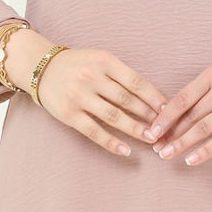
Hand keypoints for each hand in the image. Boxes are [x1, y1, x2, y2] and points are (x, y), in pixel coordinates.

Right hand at [35, 47, 168, 157]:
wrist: (42, 68)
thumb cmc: (79, 65)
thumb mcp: (101, 60)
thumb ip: (122, 75)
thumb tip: (152, 97)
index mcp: (104, 61)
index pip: (136, 82)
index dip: (154, 97)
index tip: (168, 110)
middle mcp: (92, 77)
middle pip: (128, 100)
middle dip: (149, 116)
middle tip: (165, 129)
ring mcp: (79, 96)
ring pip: (114, 116)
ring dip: (135, 129)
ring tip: (151, 139)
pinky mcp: (69, 114)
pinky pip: (94, 131)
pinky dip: (111, 142)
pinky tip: (126, 151)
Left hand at [140, 54, 211, 166]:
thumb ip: (205, 92)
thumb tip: (176, 114)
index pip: (182, 99)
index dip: (164, 117)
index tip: (150, 131)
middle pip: (189, 116)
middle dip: (169, 134)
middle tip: (155, 148)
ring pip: (202, 129)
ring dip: (181, 144)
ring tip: (166, 156)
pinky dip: (204, 152)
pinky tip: (191, 161)